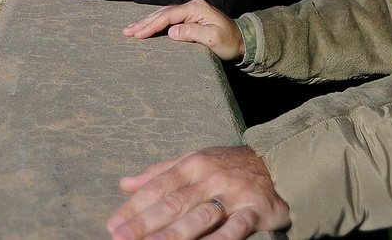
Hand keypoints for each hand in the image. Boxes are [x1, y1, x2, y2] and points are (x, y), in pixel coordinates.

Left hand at [107, 146, 290, 239]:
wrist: (279, 162)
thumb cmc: (229, 164)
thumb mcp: (195, 159)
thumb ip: (160, 172)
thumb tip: (125, 183)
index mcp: (193, 163)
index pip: (157, 186)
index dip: (134, 207)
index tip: (112, 224)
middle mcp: (210, 177)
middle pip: (174, 203)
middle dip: (145, 223)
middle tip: (121, 237)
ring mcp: (232, 194)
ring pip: (199, 216)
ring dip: (174, 232)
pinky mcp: (254, 210)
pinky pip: (234, 228)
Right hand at [123, 0, 244, 60]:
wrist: (242, 41)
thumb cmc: (229, 41)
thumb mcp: (213, 39)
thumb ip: (192, 33)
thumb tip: (171, 31)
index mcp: (196, 8)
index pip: (169, 16)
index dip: (152, 25)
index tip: (138, 34)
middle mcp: (192, 6)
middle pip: (163, 13)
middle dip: (144, 22)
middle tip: (126, 31)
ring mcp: (191, 11)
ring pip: (164, 15)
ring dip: (147, 22)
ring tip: (131, 29)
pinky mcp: (191, 18)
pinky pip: (169, 19)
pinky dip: (156, 23)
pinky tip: (147, 27)